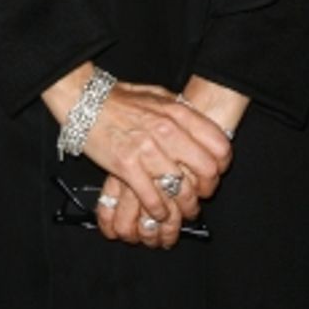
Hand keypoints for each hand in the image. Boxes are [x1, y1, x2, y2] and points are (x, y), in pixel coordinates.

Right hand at [90, 75, 249, 250]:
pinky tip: (158, 212)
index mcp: (178, 113)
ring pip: (181, 189)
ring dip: (184, 206)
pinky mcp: (127, 167)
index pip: (218, 144)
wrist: (85, 101)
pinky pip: (152, 198)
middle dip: (207, 189)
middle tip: (201, 196)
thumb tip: (198, 124)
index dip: (222, 164)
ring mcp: (147, 150)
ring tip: (181, 211)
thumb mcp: (158, 96)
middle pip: (206, 170)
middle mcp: (167, 131)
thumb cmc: (121, 99)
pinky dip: (159, 210)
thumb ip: (180, 111)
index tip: (217, 172)